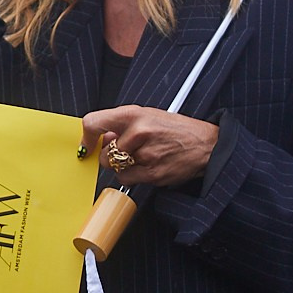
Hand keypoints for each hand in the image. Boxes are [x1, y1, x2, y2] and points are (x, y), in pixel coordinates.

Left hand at [79, 105, 218, 189]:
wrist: (206, 145)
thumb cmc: (177, 129)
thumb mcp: (149, 115)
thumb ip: (123, 124)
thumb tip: (103, 137)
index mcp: (134, 114)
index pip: (94, 122)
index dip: (86, 136)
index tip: (88, 144)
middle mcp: (138, 132)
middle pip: (105, 154)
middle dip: (113, 155)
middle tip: (129, 150)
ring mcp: (145, 154)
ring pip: (116, 168)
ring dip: (125, 166)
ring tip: (143, 156)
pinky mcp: (152, 173)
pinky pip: (128, 179)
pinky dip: (135, 176)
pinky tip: (149, 165)